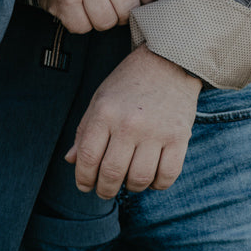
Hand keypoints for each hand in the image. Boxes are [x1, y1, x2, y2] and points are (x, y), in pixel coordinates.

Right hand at [37, 0, 159, 32]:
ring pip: (106, 22)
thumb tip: (156, 11)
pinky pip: (83, 28)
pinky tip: (76, 9)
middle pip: (128, 10)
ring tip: (92, 6)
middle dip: (121, 15)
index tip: (133, 0)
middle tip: (109, 6)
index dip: (144, 2)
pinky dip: (80, 24)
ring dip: (100, 21)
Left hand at [65, 44, 201, 198]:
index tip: (86, 185)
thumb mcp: (101, 98)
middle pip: (112, 173)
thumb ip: (85, 130)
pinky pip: (167, 176)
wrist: (169, 61)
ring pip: (139, 179)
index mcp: (105, 112)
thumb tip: (71, 161)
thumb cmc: (130, 82)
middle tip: (106, 189)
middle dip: (105, 189)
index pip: (88, 158)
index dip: (83, 179)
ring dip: (131, 188)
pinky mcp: (179, 137)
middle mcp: (129, 123)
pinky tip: (152, 176)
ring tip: (129, 180)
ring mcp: (156, 131)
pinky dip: (157, 184)